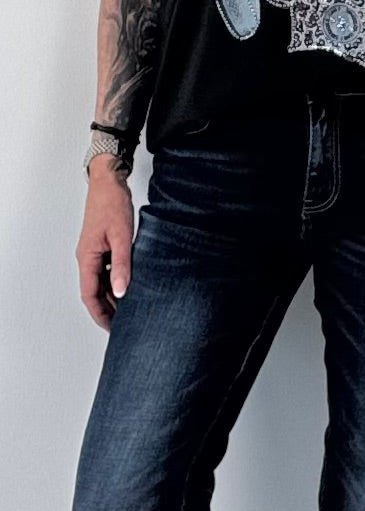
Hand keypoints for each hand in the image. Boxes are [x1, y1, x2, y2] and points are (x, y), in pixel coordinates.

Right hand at [75, 159, 134, 330]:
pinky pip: (107, 270)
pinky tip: (131, 285)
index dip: (100, 315)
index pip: (89, 295)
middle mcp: (88, 258)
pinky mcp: (102, 246)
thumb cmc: (112, 204)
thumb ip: (122, 265)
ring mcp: (94, 252)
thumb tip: (120, 291)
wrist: (108, 181)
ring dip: (113, 296)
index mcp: (87, 258)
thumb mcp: (121, 236)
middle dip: (108, 310)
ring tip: (131, 309)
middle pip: (95, 292)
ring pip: (101, 282)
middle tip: (125, 325)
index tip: (112, 329)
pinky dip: (117, 281)